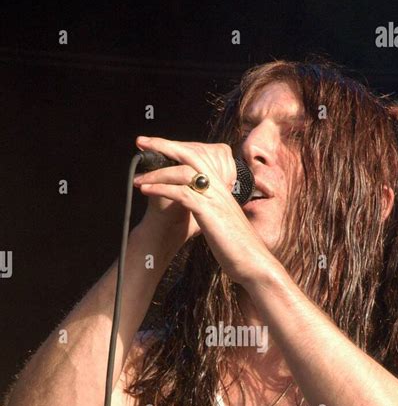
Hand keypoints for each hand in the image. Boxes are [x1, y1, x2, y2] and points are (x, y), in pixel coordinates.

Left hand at [133, 135, 274, 285]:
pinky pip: (180, 193)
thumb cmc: (238, 247)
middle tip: (141, 142)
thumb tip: (198, 210)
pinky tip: (145, 191)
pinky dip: (161, 189)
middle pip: (189, 154)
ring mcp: (213, 197)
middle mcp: (218, 187)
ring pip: (182, 172)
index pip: (197, 158)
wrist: (253, 262)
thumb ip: (210, 211)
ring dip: (156, 173)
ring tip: (137, 179)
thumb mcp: (222, 222)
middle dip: (163, 145)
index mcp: (220, 188)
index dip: (177, 150)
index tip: (157, 147)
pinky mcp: (208, 211)